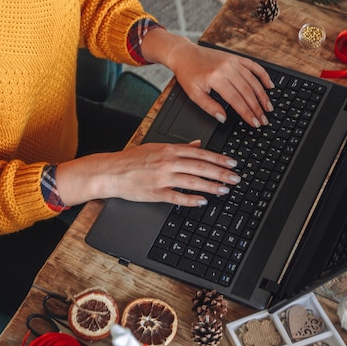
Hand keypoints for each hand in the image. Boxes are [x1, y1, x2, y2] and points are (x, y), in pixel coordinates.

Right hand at [56, 141, 240, 206]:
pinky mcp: (156, 193)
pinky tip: (203, 201)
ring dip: (211, 186)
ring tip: (225, 190)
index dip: (219, 158)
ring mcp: (162, 178)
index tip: (232, 163)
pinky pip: (177, 197)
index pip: (200, 153)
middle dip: (221, 173)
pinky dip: (191, 199)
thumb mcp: (156, 147)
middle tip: (235, 178)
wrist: (111, 172)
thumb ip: (179, 147)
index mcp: (169, 150)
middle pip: (201, 167)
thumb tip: (197, 144)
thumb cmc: (132, 160)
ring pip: (193, 181)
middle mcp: (168, 162)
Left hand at [141, 29, 273, 126]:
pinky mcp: (235, 57)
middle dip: (257, 107)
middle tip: (264, 119)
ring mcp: (233, 61)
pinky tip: (269, 85)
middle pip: (247, 91)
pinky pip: (253, 66)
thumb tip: (223, 118)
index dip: (247, 113)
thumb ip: (209, 107)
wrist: (185, 54)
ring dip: (262, 95)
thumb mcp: (194, 94)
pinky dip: (263, 75)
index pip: (236, 100)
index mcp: (216, 78)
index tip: (255, 122)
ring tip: (268, 107)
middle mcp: (227, 68)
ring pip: (253, 80)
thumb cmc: (188, 74)